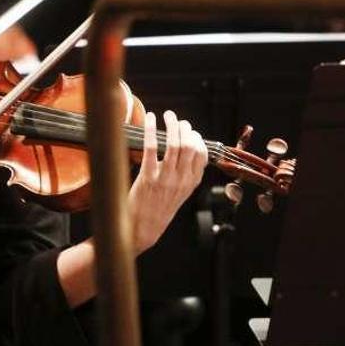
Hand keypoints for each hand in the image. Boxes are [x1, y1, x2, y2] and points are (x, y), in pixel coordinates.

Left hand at [127, 110, 206, 252]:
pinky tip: (150, 119)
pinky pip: (152, 148)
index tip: (189, 130)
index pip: (202, 155)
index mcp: (191, 183)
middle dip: (185, 128)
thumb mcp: (179, 194)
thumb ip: (184, 175)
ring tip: (167, 116)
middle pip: (190, 146)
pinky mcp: (148, 176)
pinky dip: (152, 130)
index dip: (196, 138)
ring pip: (175, 144)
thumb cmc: (158, 210)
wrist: (142, 229)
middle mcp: (181, 179)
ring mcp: (165, 178)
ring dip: (172, 125)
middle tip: (177, 119)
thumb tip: (184, 154)